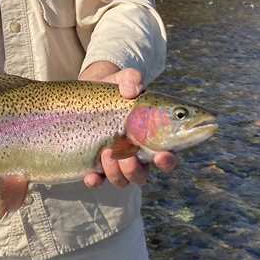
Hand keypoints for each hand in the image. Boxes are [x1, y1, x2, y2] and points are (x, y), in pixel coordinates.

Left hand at [78, 64, 178, 187]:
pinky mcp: (96, 163)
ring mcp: (116, 161)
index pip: (167, 156)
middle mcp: (137, 154)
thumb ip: (132, 79)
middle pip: (142, 175)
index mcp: (153, 137)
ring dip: (116, 172)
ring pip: (122, 179)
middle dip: (136, 170)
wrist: (91, 92)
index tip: (162, 155)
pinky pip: (98, 180)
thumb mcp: (124, 79)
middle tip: (128, 156)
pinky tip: (91, 176)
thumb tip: (132, 89)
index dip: (168, 160)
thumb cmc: (117, 88)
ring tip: (106, 152)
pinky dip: (95, 181)